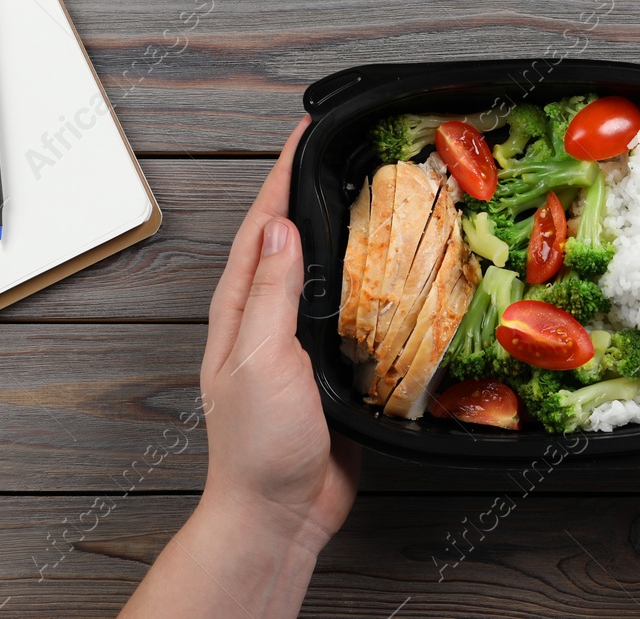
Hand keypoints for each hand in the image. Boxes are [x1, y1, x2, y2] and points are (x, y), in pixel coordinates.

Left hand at [122, 118, 359, 618]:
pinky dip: (372, 281)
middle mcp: (267, 315)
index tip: (307, 129)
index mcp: (242, 306)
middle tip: (349, 148)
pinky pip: (352, 309)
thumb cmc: (259, 444)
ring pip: (325, 268)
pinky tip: (398, 272)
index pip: (264, 221)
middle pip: (292, 235)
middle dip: (315, 187)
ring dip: (346, 230)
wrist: (280, 511)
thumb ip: (271, 293)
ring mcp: (299, 339)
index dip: (284, 172)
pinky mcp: (331, 365)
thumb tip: (282, 225)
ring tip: (379, 193)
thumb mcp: (260, 358)